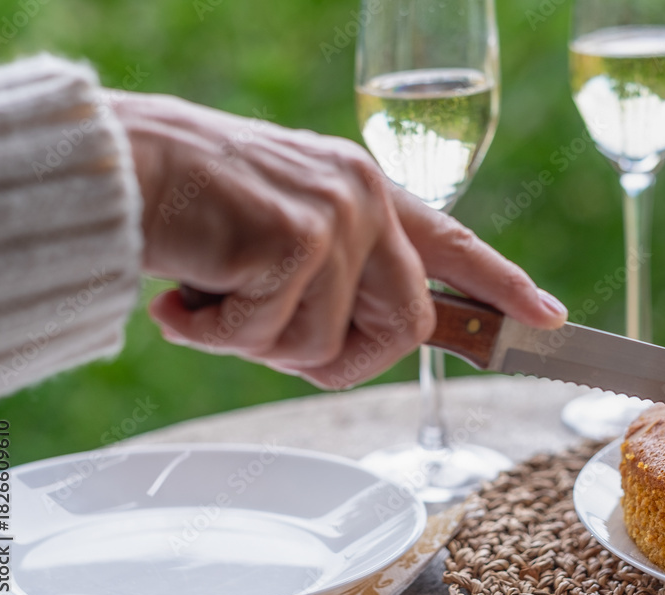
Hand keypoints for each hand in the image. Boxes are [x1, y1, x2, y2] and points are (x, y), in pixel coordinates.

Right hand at [111, 93, 567, 387]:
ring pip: (331, 346)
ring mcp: (337, 217)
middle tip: (266, 340)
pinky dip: (217, 337)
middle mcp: (363, 197)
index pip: (453, 244)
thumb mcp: (282, 229)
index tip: (548, 318)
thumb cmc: (190, 204)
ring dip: (259, 344)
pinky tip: (183, 299)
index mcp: (365, 189)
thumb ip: (336, 271)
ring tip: (210, 300)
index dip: (504, 285)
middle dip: (340, 360)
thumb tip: (358, 337)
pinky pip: (273, 338)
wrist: (117, 163)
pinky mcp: (298, 241)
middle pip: (407, 327)